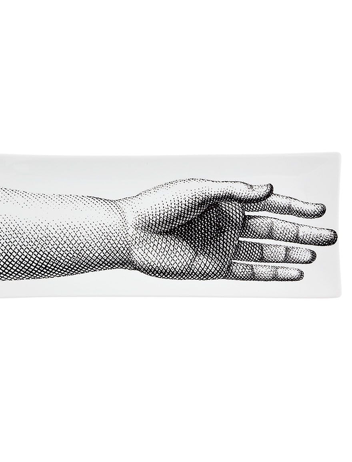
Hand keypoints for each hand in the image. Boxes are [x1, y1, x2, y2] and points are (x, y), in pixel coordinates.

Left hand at [118, 179, 336, 280]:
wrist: (130, 233)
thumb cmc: (160, 204)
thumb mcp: (199, 190)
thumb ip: (234, 191)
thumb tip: (268, 189)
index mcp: (226, 200)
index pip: (269, 203)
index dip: (295, 207)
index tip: (320, 211)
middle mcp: (228, 223)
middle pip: (274, 228)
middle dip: (302, 232)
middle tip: (330, 235)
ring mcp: (223, 246)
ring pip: (265, 251)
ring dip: (290, 253)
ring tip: (315, 254)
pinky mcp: (214, 267)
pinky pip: (249, 272)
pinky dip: (271, 273)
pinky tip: (292, 273)